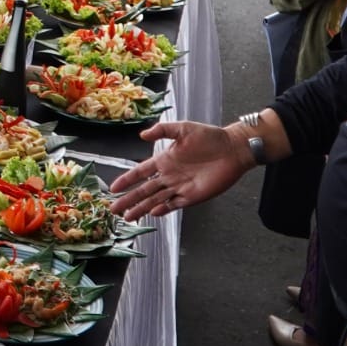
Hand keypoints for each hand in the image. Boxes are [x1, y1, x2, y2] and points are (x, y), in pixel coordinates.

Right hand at [108, 121, 253, 220]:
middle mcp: (169, 176)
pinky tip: (152, 213)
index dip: (127, 180)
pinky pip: (174, 204)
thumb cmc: (209, 136)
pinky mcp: (193, 196)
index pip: (140, 172)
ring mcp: (180, 187)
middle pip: (144, 190)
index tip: (113, 188)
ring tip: (127, 217)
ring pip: (155, 200)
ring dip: (141, 208)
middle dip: (128, 200)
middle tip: (113, 209)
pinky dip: (163, 210)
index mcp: (164, 160)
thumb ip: (162, 130)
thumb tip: (142, 135)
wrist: (233, 149)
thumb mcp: (183, 128)